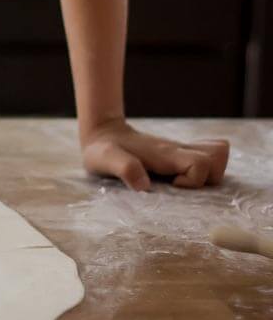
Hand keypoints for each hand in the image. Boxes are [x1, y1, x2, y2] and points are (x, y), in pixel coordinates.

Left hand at [81, 117, 229, 190]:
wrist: (102, 132)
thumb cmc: (103, 149)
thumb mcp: (106, 159)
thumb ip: (124, 168)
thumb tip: (144, 185)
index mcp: (166, 154)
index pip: (201, 163)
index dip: (193, 181)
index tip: (172, 186)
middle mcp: (178, 151)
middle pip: (216, 159)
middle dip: (207, 180)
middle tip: (179, 186)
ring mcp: (180, 152)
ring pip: (216, 157)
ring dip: (208, 175)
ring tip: (183, 183)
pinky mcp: (178, 155)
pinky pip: (208, 156)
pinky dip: (206, 169)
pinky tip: (184, 177)